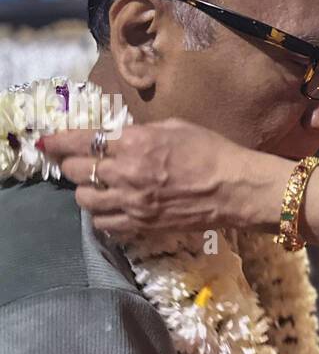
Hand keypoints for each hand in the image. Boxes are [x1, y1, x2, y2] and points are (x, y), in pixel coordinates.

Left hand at [39, 119, 283, 237]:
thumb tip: (118, 138)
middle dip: (71, 164)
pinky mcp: (142, 225)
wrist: (235, 188)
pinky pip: (105, 224)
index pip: (82, 142)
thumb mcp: (173, 128)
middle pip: (77, 171)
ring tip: (94, 187)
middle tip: (77, 163)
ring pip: (85, 200)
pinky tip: (110, 208)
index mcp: (135, 143)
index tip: (47, 142)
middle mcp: (127, 173)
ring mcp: (133, 203)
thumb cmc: (211, 151)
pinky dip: (101, 216)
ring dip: (85, 191)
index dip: (59, 141)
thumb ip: (140, 133)